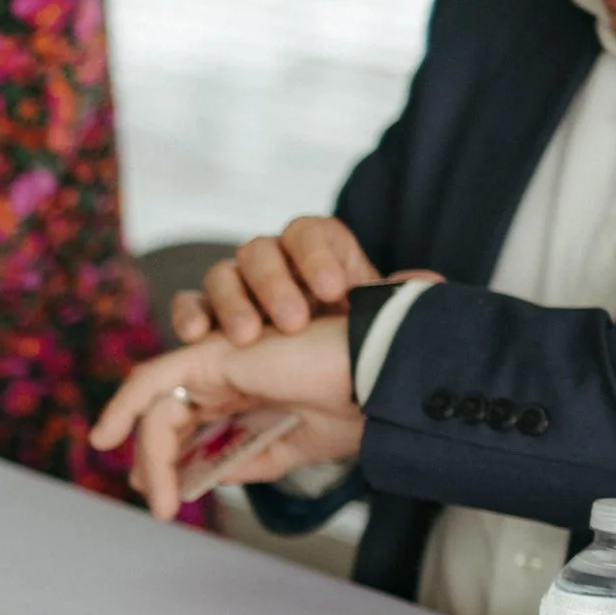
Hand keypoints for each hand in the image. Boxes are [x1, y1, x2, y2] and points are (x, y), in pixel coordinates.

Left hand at [90, 318, 365, 518]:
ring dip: (150, 456)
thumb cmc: (351, 406)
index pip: (188, 423)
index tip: (162, 497)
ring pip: (158, 409)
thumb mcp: (289, 448)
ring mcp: (215, 360)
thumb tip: (199, 478)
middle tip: (159, 503)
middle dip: (153, 462)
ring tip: (160, 499)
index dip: (167, 459)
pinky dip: (124, 408)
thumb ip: (243, 460)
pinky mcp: (210, 354)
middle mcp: (225, 373)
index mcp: (245, 391)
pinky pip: (152, 380)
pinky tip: (107, 439)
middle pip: (165, 417)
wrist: (382, 383)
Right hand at [169, 216, 429, 344]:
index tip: (335, 292)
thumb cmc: (349, 348)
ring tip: (248, 338)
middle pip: (260, 251)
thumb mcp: (376, 324)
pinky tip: (195, 337)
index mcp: (315, 254)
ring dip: (232, 304)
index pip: (310, 233)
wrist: (322, 382)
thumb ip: (393, 303)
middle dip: (275, 285)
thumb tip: (426, 282)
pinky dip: (189, 315)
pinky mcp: (204, 318)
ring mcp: (234, 288)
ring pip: (222, 275)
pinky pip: (188, 304)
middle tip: (293, 323)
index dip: (318, 256)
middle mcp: (271, 263)